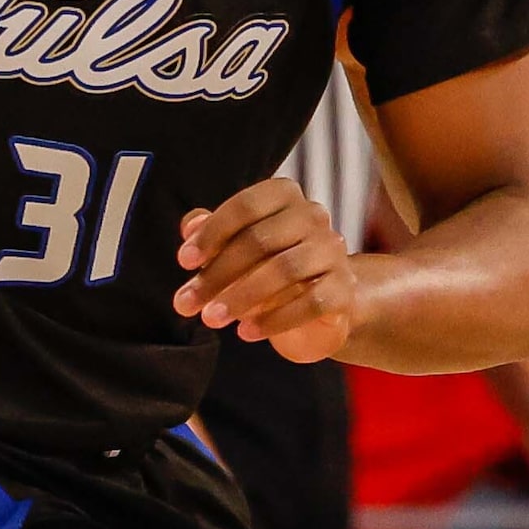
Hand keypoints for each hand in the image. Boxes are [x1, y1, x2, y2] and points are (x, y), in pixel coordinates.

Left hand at [174, 178, 359, 364]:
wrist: (319, 303)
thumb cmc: (268, 266)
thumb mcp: (235, 247)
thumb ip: (213, 232)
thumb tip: (191, 225)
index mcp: (285, 196)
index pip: (246, 206)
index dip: (212, 233)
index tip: (184, 262)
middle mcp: (313, 216)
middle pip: (261, 240)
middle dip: (217, 274)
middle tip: (186, 303)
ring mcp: (333, 251)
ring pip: (285, 270)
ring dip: (240, 297)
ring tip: (212, 319)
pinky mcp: (343, 288)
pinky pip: (310, 303)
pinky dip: (274, 320)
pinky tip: (246, 332)